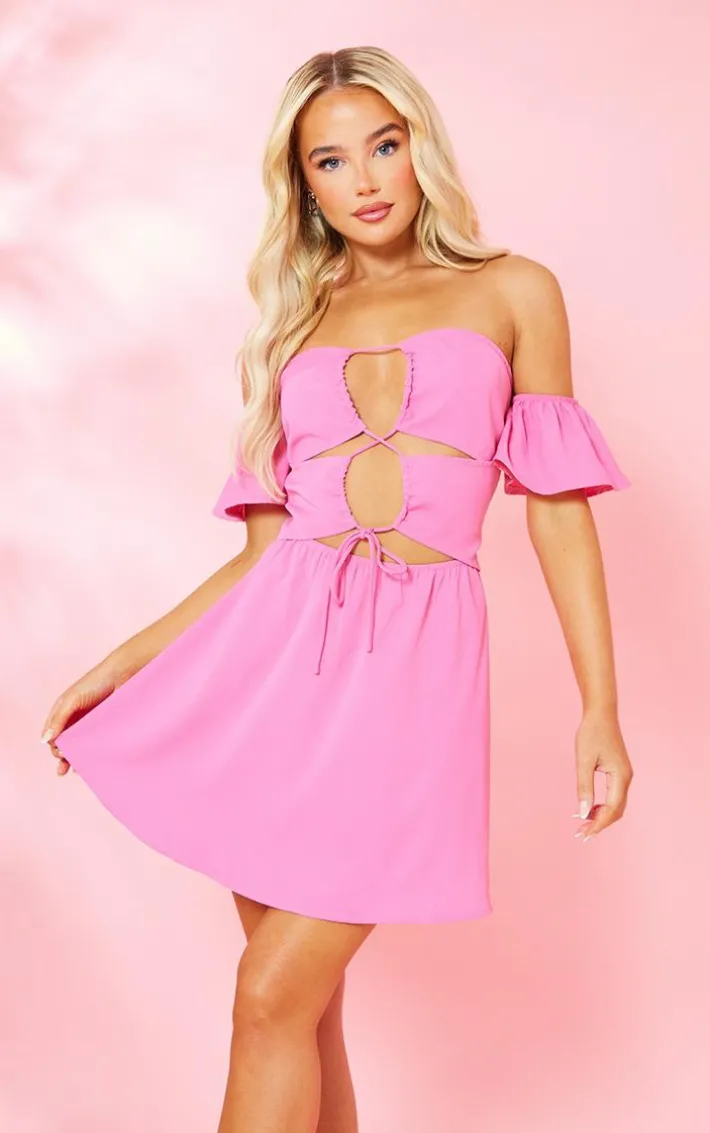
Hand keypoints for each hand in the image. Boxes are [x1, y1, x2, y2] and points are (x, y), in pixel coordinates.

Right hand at [40, 654, 130, 776]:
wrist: (124, 674)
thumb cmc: (96, 682)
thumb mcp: (72, 699)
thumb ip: (58, 719)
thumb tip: (45, 741)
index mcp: (64, 713)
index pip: (53, 736)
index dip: (54, 748)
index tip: (60, 754)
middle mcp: (77, 720)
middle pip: (65, 744)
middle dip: (62, 758)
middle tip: (64, 768)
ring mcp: (92, 725)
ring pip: (81, 747)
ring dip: (77, 759)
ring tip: (78, 770)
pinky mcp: (107, 728)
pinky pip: (98, 745)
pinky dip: (93, 755)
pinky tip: (92, 764)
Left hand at [572, 707, 632, 840]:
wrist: (601, 713)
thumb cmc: (591, 733)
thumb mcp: (583, 760)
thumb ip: (584, 786)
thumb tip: (583, 812)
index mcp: (620, 776)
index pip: (611, 809)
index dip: (598, 824)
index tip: (583, 833)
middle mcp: (626, 778)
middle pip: (616, 811)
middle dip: (600, 824)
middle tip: (581, 833)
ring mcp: (624, 775)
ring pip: (616, 805)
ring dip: (601, 816)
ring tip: (583, 824)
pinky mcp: (619, 772)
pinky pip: (614, 796)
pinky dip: (603, 806)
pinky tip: (589, 808)